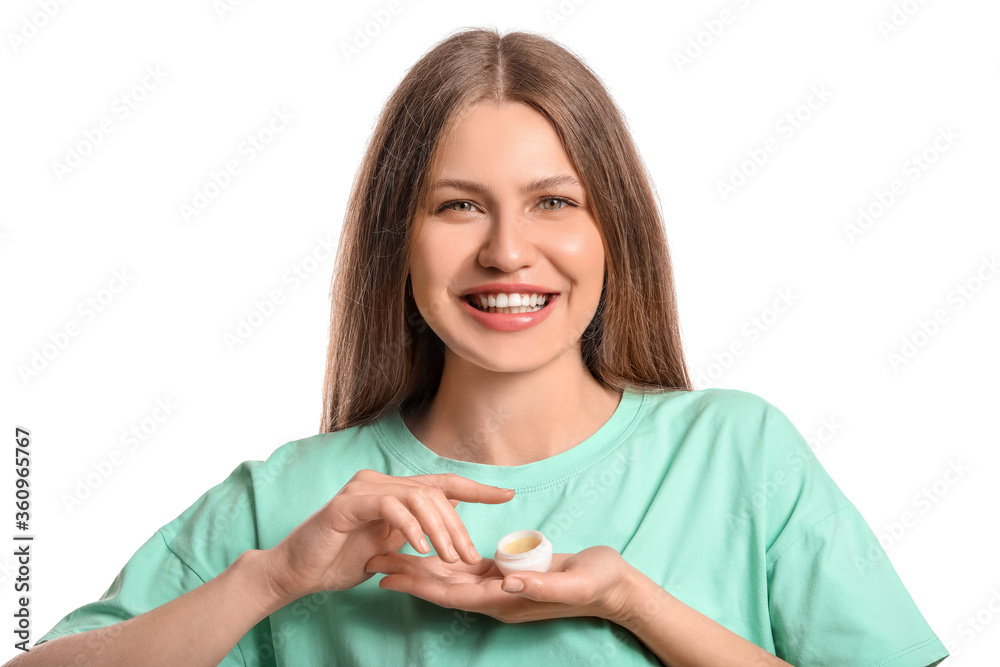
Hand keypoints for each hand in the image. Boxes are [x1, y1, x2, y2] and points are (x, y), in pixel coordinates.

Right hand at [261, 469, 514, 602]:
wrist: (296, 572)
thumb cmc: (339, 561)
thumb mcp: (388, 549)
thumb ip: (414, 533)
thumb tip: (449, 526)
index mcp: (392, 491)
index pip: (441, 484)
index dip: (476, 489)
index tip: (507, 494)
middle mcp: (379, 482)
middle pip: (434, 493)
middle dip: (457, 526)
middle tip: (467, 556)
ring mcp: (363, 489)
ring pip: (417, 497)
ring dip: (439, 529)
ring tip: (447, 558)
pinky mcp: (347, 504)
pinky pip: (389, 506)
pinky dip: (409, 527)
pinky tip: (419, 549)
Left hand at [365, 545, 633, 623]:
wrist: (615, 587)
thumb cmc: (598, 583)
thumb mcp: (572, 582)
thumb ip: (540, 583)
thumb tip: (506, 581)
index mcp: (506, 599)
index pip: (452, 593)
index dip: (418, 585)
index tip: (385, 574)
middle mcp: (497, 596)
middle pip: (442, 587)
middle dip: (407, 574)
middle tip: (371, 559)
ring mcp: (501, 588)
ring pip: (451, 577)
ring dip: (420, 566)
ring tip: (389, 552)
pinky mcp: (509, 575)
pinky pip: (468, 569)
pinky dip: (444, 559)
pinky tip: (428, 548)